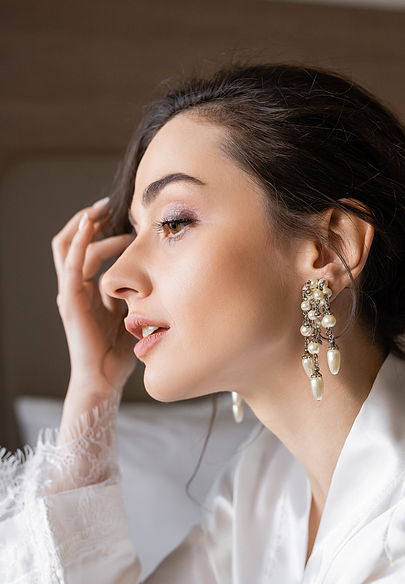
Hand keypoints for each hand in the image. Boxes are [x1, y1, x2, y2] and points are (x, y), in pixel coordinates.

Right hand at [52, 198, 135, 403]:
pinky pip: (71, 265)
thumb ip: (134, 293)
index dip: (101, 229)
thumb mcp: (131, 312)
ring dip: (85, 224)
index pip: (87, 249)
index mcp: (87, 290)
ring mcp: (70, 294)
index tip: (124, 215)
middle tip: (110, 203)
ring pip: (68, 246)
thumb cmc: (119, 351)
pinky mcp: (71, 303)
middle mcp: (74, 288)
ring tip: (104, 209)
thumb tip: (156, 273)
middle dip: (89, 219)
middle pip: (72, 242)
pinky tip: (92, 224)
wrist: (105, 380)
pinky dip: (79, 242)